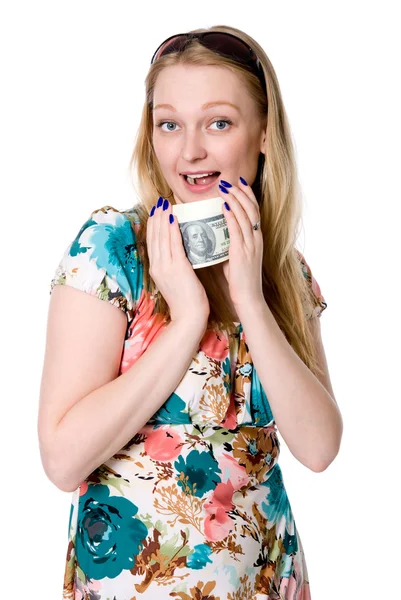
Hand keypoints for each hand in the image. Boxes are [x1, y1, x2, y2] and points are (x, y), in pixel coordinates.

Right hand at [146, 197, 209, 323]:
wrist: (189, 317)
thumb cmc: (187, 301)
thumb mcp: (177, 280)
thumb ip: (176, 266)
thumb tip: (181, 253)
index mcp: (156, 269)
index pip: (152, 242)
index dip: (154, 225)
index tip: (158, 211)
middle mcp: (157, 266)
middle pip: (153, 236)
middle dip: (156, 217)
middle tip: (160, 202)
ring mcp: (165, 267)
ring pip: (161, 237)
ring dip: (163, 218)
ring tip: (166, 204)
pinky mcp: (176, 268)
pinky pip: (173, 244)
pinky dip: (172, 229)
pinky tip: (173, 218)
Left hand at [218, 177, 264, 307]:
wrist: (248, 298)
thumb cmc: (239, 280)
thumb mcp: (235, 257)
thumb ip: (227, 244)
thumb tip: (213, 235)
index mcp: (255, 239)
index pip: (254, 211)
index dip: (247, 195)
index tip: (239, 183)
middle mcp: (256, 239)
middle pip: (252, 208)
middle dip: (242, 192)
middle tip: (231, 181)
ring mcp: (251, 245)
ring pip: (245, 215)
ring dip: (235, 199)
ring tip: (225, 188)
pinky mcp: (243, 253)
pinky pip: (238, 230)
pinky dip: (232, 216)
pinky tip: (224, 207)